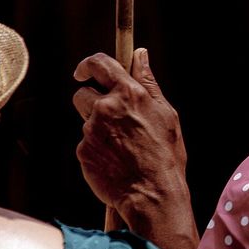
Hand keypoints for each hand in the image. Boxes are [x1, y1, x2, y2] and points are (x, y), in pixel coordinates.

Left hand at [73, 48, 190, 221]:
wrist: (152, 194)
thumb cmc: (165, 154)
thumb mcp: (165, 113)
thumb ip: (148, 82)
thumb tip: (140, 54)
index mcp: (130, 93)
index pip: (100, 64)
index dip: (88, 65)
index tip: (83, 72)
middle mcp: (107, 108)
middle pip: (82, 94)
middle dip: (91, 103)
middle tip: (109, 120)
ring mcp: (92, 130)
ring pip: (86, 122)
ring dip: (97, 130)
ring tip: (121, 148)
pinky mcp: (83, 151)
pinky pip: (85, 145)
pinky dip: (96, 151)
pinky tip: (115, 162)